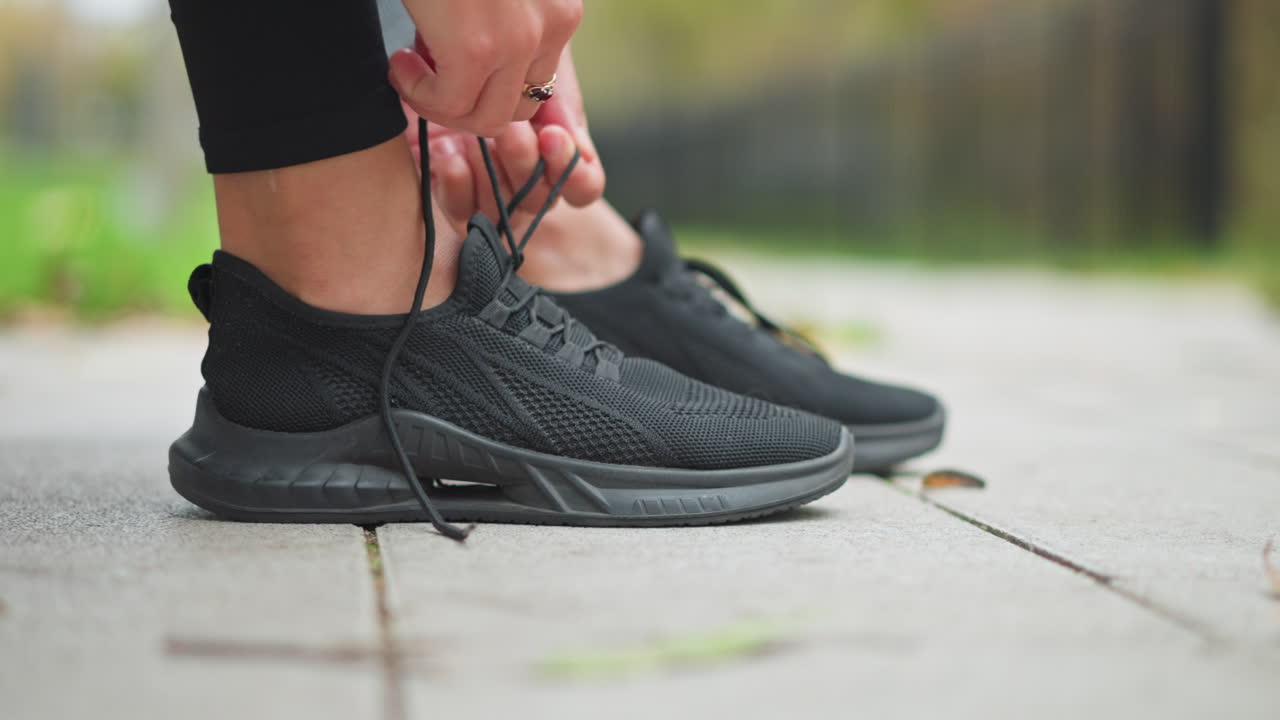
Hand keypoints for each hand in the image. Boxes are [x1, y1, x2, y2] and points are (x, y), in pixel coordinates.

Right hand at [389, 0, 582, 137]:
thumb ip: (499, 26)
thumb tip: (465, 71)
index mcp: (559, 9)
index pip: (537, 81)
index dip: (488, 81)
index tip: (450, 60)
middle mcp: (553, 24)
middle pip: (519, 108)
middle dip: (469, 102)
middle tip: (426, 70)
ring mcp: (520, 39)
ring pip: (487, 120)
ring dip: (441, 106)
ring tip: (407, 67)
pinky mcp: (479, 48)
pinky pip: (450, 105)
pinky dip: (416, 93)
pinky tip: (397, 62)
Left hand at [404, 49, 603, 229]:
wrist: (431, 49)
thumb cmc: (490, 52)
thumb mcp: (531, 65)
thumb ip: (559, 103)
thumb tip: (578, 149)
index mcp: (554, 149)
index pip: (583, 185)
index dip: (571, 171)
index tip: (551, 135)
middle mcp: (525, 175)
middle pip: (541, 200)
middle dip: (525, 163)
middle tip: (508, 131)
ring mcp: (488, 187)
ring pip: (504, 212)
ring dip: (492, 176)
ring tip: (472, 139)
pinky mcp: (448, 191)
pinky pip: (461, 211)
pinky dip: (457, 184)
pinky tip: (446, 151)